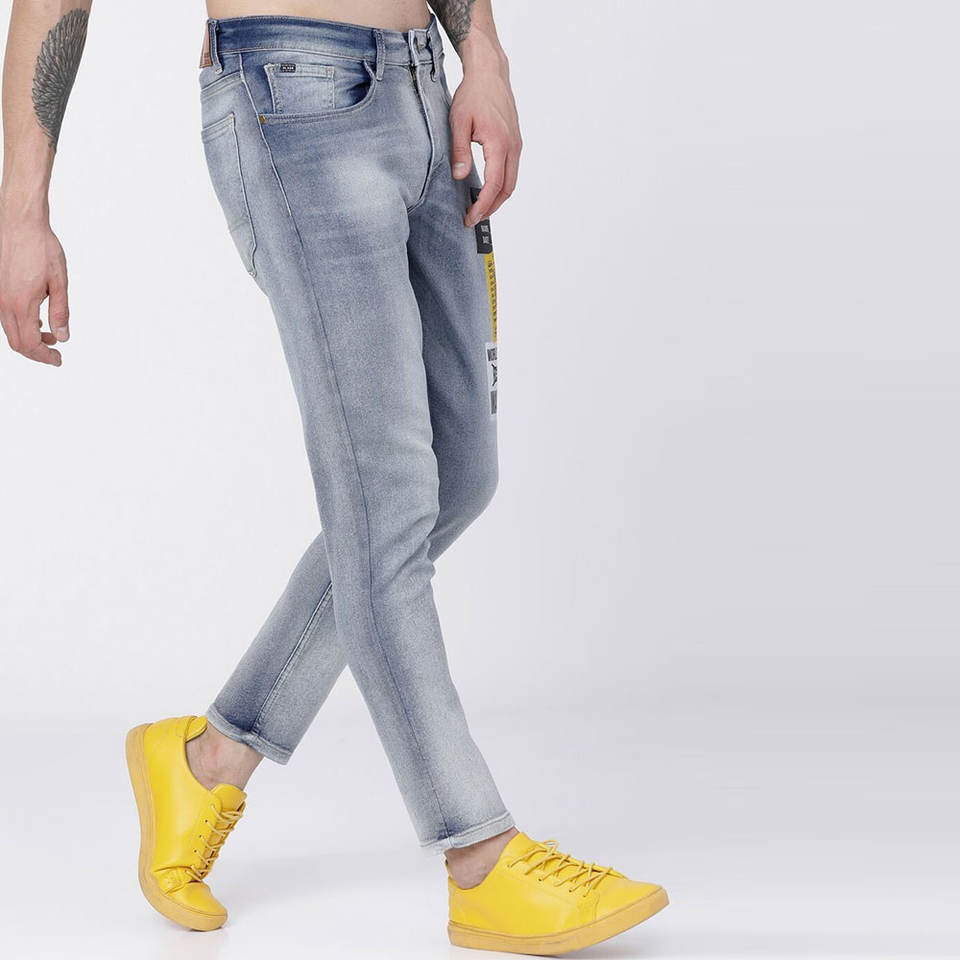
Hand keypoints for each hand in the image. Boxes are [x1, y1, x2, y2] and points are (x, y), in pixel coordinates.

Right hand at [0, 213, 68, 365]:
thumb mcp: (59, 282)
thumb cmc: (40, 246)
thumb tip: (63, 336)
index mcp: (21, 304)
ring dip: (30, 338)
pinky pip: (6, 317)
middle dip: (37, 352)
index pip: (29, 344)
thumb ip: (61, 311)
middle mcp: (4, 303)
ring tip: (51, 336)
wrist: (19, 222)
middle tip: (55, 353)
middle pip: (17, 342)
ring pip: (10, 330)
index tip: (58, 360)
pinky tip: (37, 321)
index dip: (44, 357)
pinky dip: (21, 325)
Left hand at [449, 56, 521, 226]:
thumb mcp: (458, 121)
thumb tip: (459, 177)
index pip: (493, 185)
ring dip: (497, 199)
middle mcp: (512, 146)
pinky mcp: (515, 142)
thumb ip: (460, 151)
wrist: (490, 73)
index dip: (482, 205)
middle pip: (506, 189)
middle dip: (491, 208)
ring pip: (511, 182)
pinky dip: (501, 186)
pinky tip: (487, 190)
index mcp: (498, 142)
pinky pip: (511, 171)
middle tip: (473, 218)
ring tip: (479, 208)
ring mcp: (516, 145)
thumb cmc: (473, 93)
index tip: (470, 217)